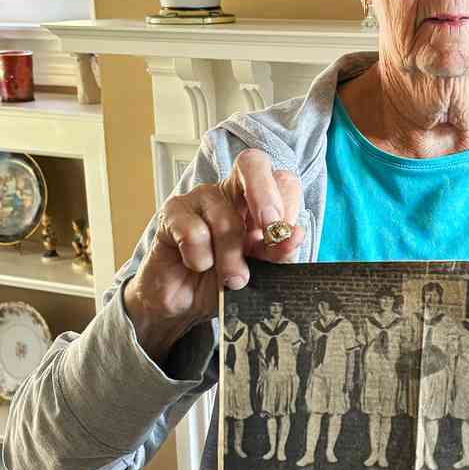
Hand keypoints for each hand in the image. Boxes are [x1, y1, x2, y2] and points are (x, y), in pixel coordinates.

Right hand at [124, 148, 305, 360]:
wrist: (184, 305)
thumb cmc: (223, 281)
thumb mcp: (259, 271)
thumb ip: (278, 253)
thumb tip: (295, 235)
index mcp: (259, 201)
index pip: (283, 181)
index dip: (289, 204)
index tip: (289, 237)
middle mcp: (231, 192)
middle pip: (252, 164)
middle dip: (265, 195)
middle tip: (269, 229)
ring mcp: (201, 197)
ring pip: (225, 218)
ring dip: (231, 258)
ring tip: (232, 280)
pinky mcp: (173, 211)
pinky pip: (193, 232)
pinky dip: (200, 259)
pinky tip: (197, 266)